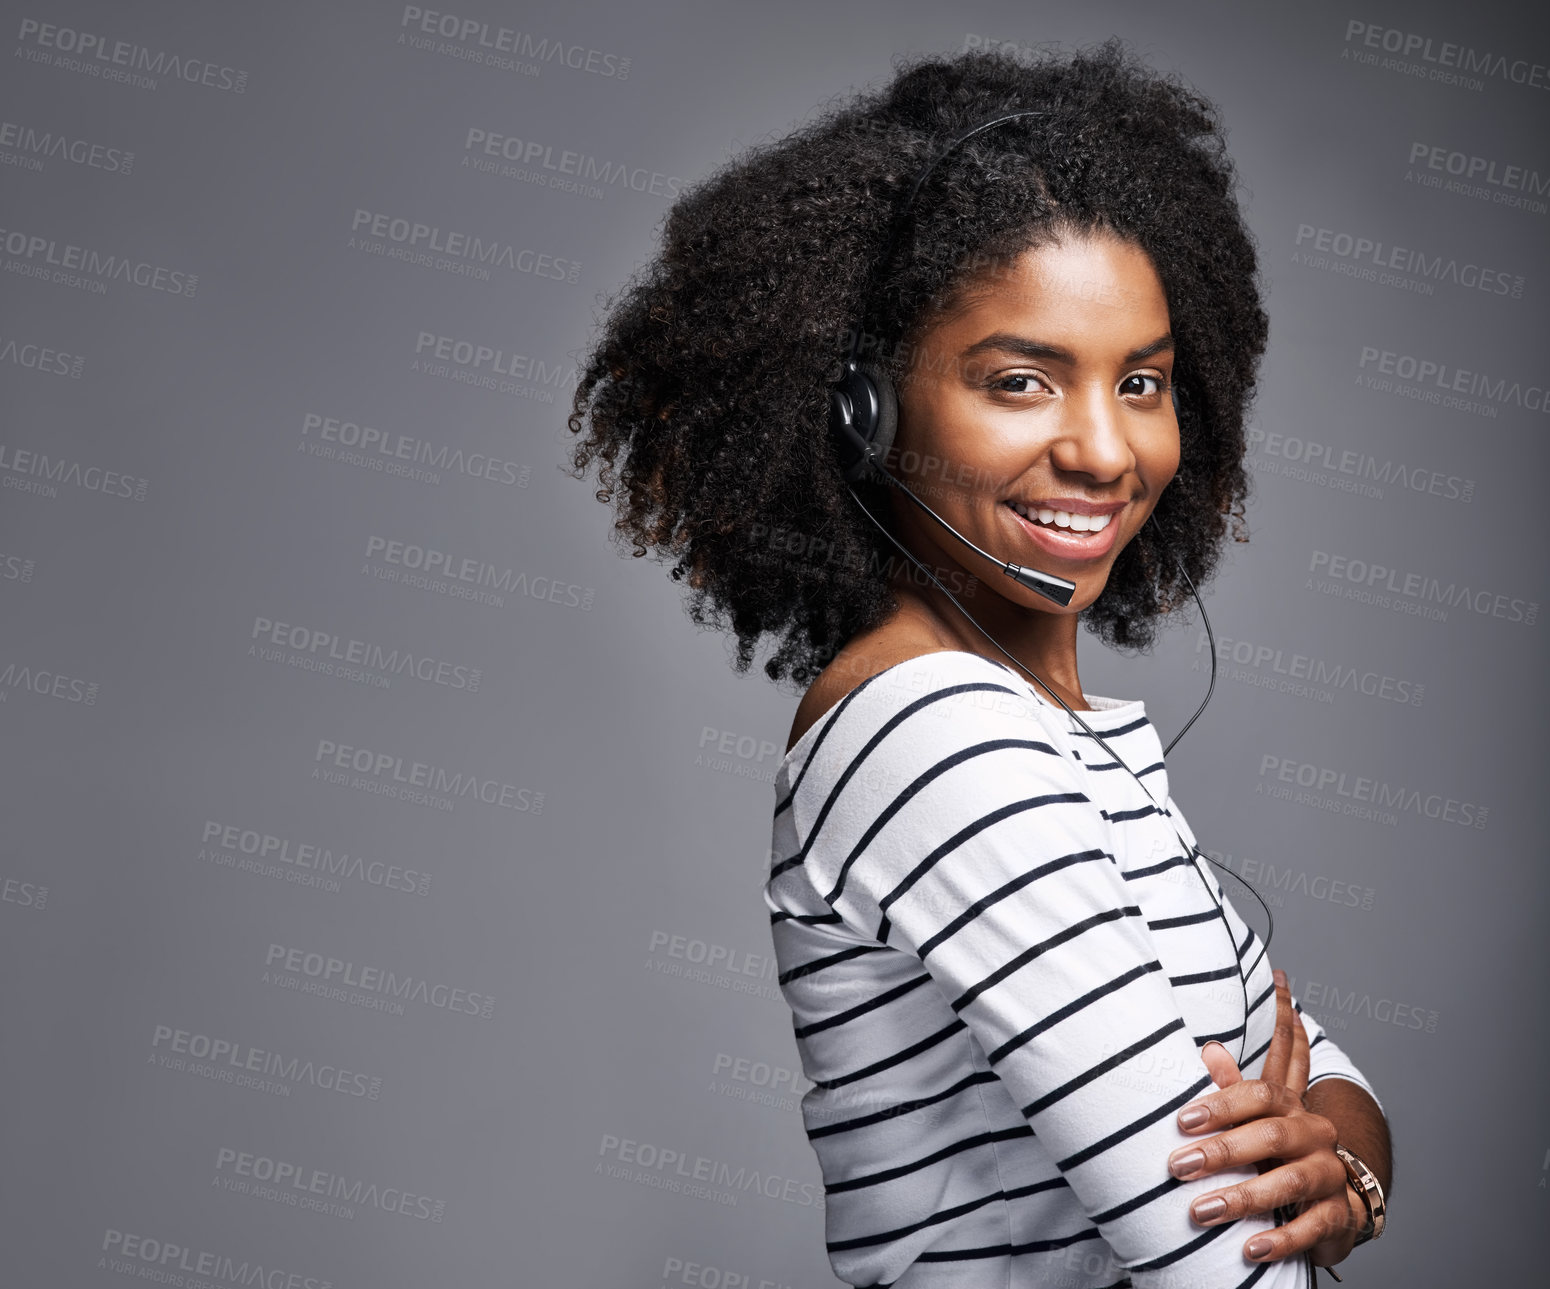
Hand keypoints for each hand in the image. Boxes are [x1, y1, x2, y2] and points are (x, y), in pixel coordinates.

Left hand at [1166, 969, 1365, 1267]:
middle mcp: (1314, 1134)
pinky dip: (1281, 1239)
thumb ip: (1233, 1087)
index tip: (1182, 1120)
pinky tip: (1250, 1249)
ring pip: (1290, 1181)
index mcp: (1289, 1106)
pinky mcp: (1338, 1213)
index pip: (1260, 1093)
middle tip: (1178, 1166)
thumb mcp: (1255, 1117)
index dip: (1222, 1103)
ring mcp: (1329, 1173)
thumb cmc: (1277, 1150)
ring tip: (1202, 1211)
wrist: (1330, 1194)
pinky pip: (1312, 1226)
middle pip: (1271, 1136)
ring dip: (1244, 1197)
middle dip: (1222, 1152)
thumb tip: (1209, 1048)